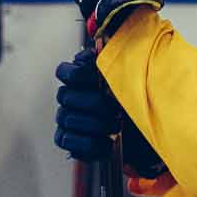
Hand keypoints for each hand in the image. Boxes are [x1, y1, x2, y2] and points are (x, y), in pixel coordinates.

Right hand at [55, 56, 166, 176]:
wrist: (132, 132)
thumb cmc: (126, 102)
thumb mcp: (124, 82)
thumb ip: (112, 67)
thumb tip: (100, 54)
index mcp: (77, 79)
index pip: (63, 72)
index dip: (77, 74)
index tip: (97, 79)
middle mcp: (66, 98)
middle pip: (67, 96)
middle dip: (94, 104)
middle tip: (116, 110)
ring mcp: (64, 118)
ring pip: (68, 119)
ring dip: (95, 124)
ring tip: (115, 127)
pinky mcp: (65, 138)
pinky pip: (67, 141)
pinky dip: (89, 143)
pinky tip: (107, 142)